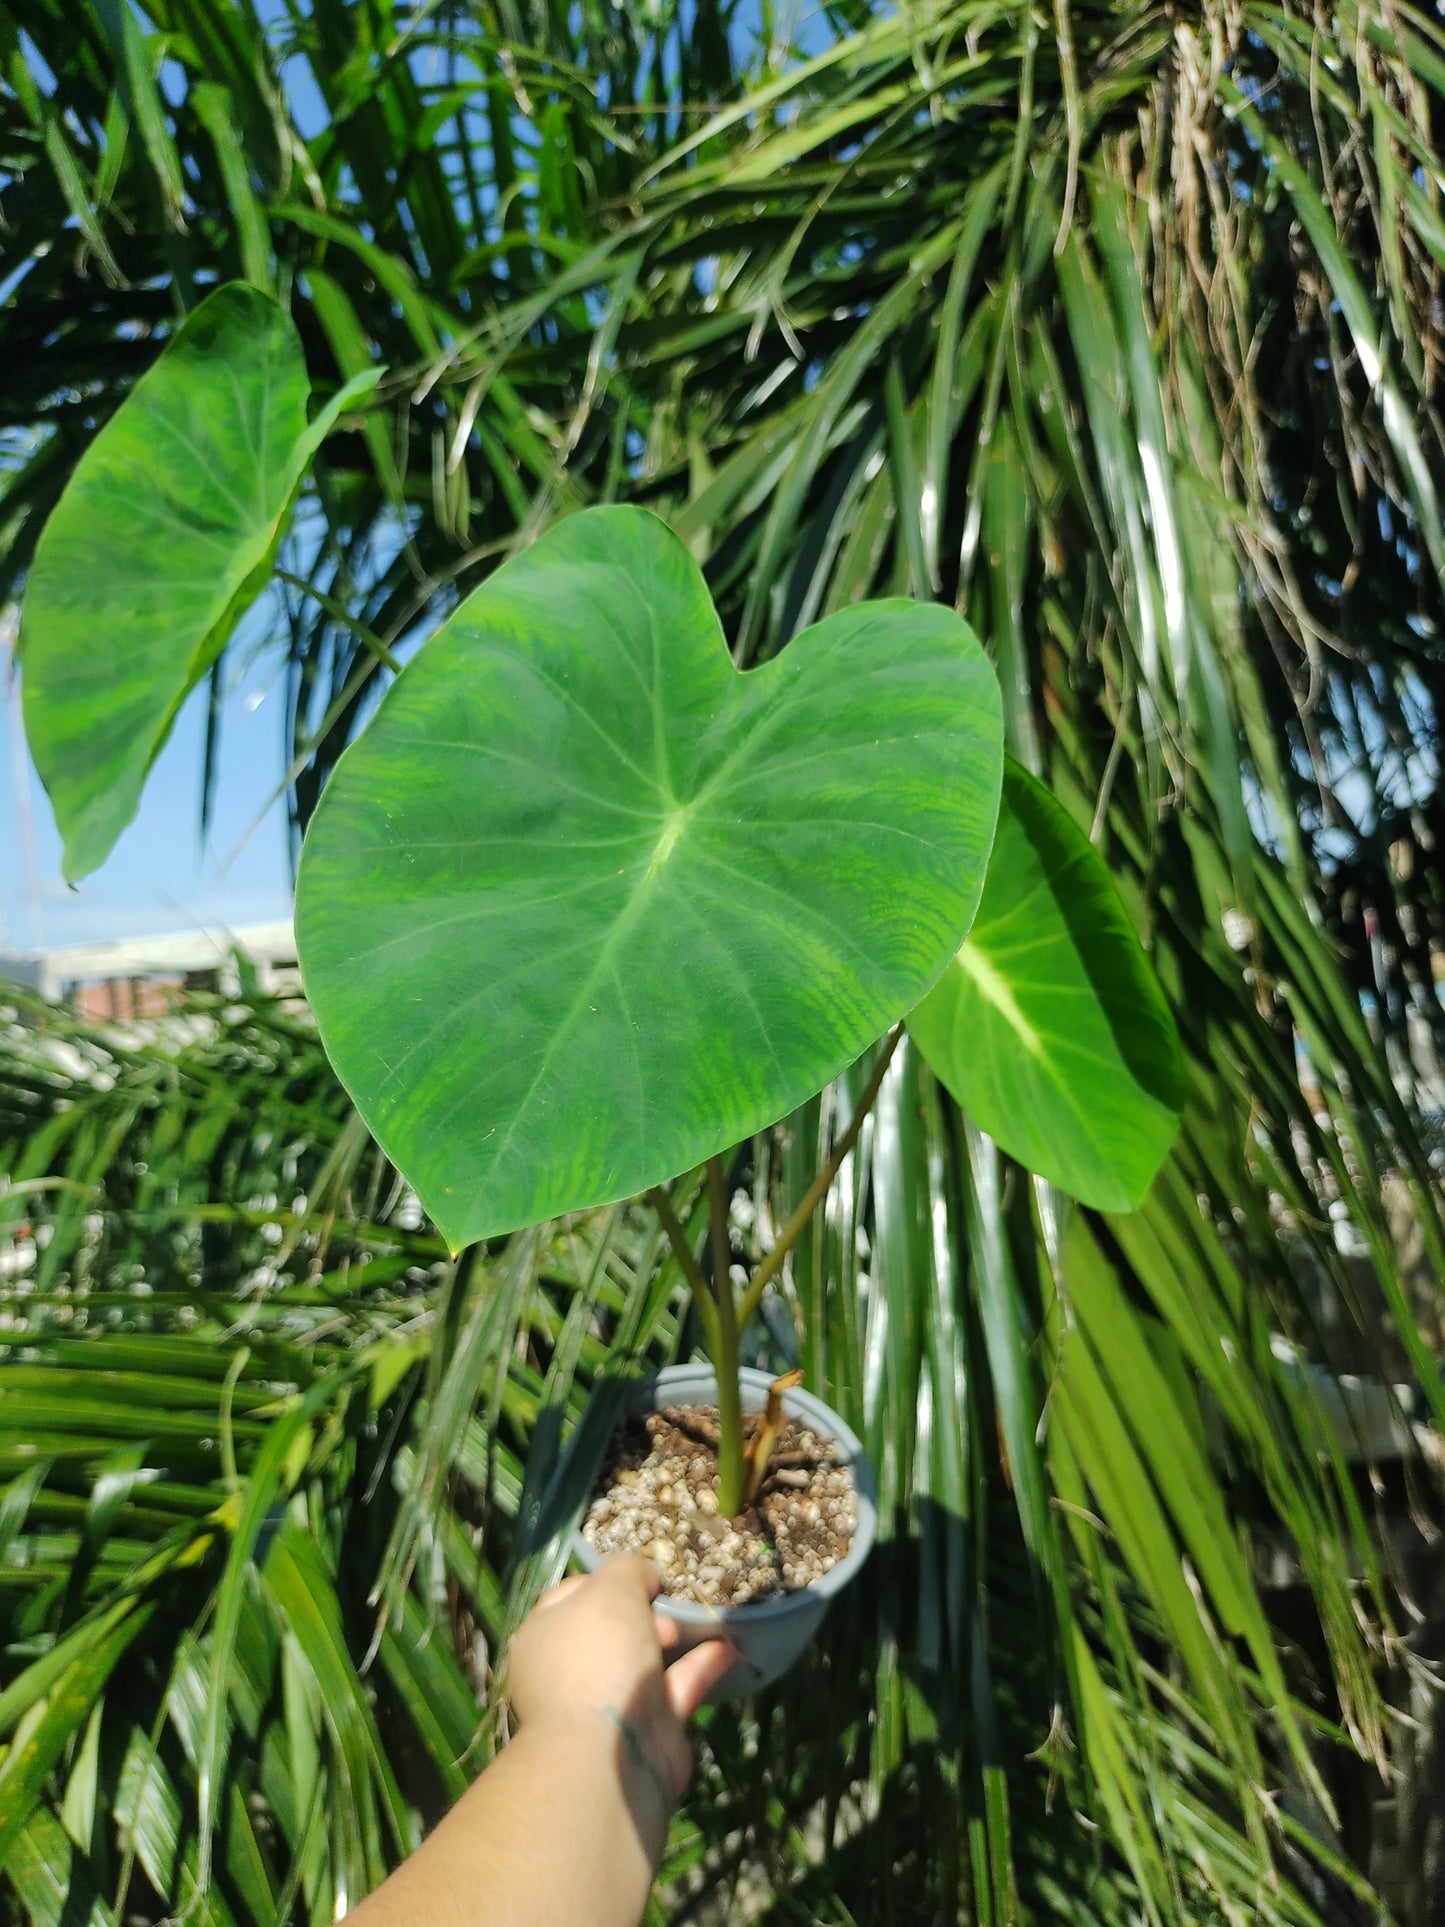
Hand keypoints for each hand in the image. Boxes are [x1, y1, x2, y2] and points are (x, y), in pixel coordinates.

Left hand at [507, 1554, 734, 1807]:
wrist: (611, 1751)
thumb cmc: (598, 1655)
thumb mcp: (611, 1588)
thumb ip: (628, 1569)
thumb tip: (644, 1578)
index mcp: (545, 1635)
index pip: (573, 1595)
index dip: (609, 1578)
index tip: (643, 1573)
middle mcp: (572, 1669)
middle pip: (614, 1626)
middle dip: (646, 1610)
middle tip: (667, 1608)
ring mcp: (609, 1701)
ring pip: (646, 1658)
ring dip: (678, 1637)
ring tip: (705, 1617)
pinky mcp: (647, 1728)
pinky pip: (676, 1688)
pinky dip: (700, 1666)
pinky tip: (728, 1647)